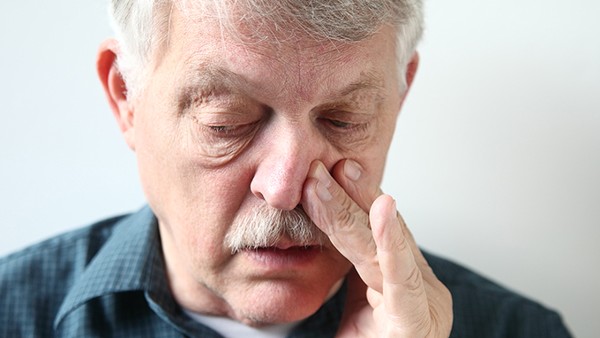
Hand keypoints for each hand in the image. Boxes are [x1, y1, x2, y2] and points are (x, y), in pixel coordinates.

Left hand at [302, 160, 452, 336]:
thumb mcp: (355, 309)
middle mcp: (416, 287)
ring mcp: (421, 303)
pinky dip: (391, 240)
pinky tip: (384, 207)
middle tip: (321, 163)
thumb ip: (349, 273)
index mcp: (397, 283)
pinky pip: (402, 277)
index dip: (350, 201)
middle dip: (348, 196)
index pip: (370, 235)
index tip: (326, 171)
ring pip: (382, 247)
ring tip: (333, 175)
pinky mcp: (416, 321)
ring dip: (355, 208)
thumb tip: (322, 232)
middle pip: (377, 233)